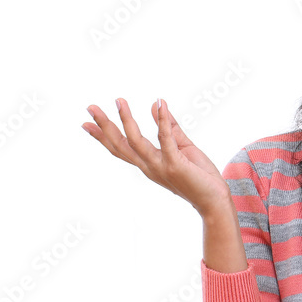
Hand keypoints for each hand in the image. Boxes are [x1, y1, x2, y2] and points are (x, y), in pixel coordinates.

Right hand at [82, 98, 230, 215]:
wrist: (215, 201)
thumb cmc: (200, 176)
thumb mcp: (182, 147)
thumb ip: (169, 128)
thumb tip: (155, 105)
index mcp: (148, 164)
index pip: (121, 149)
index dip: (103, 136)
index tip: (86, 124)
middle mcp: (149, 167)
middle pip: (121, 145)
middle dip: (105, 126)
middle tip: (90, 108)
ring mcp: (160, 166)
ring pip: (136, 142)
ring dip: (127, 120)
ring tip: (119, 101)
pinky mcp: (175, 164)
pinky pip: (166, 139)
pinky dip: (162, 121)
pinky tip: (160, 104)